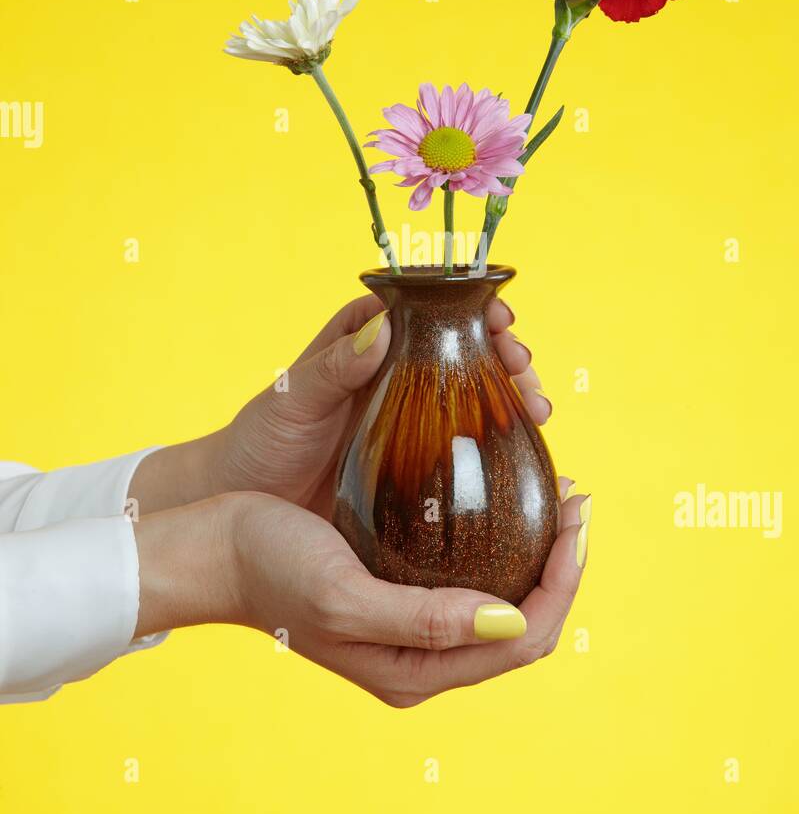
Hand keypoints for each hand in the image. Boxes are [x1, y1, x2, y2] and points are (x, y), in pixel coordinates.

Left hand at [130, 295, 552, 519]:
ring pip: (474, 400)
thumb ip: (336, 364)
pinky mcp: (417, 466)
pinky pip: (464, 450)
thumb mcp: (296, 396)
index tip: (502, 320)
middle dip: (506, 357)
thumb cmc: (262, 438)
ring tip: (538, 410)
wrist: (245, 502)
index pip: (433, 312)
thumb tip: (383, 326)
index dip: (474, 311)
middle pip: (466, 354)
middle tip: (525, 371)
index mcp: (369, 341)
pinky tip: (527, 456)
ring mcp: (411, 422)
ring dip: (511, 400)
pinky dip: (498, 448)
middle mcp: (397, 375)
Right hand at [134, 480, 589, 706]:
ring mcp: (409, 630)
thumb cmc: (268, 568)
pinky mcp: (397, 594)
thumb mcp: (345, 596)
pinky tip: (501, 502)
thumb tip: (511, 622)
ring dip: (536, 555)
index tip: (577, 516)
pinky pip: (470, 580)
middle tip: (574, 498)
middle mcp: (419, 660)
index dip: (564, 581)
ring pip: (501, 602)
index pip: (523, 640)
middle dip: (561, 567)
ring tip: (553, 496)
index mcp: (414, 672)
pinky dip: (499, 545)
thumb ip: (426, 621)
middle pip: (524, 626)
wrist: (211, 550)